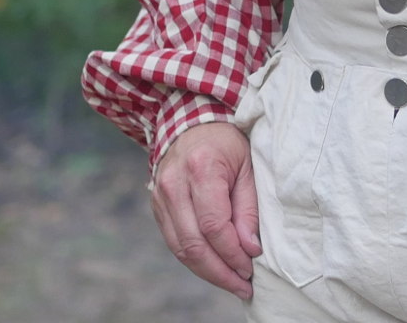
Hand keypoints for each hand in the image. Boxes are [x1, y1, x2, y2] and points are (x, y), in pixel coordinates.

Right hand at [150, 121, 261, 299]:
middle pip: (194, 244)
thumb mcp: (247, 165)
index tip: (251, 268)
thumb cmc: (227, 142)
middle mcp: (174, 184)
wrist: (192, 121)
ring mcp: (160, 196)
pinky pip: (174, 241)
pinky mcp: (156, 206)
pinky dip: (194, 258)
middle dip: (220, 272)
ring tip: (232, 282)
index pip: (214, 225)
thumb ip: (248, 208)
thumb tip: (250, 249)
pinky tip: (214, 266)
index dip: (232, 253)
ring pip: (180, 248)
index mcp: (201, 168)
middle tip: (243, 286)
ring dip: (207, 271)